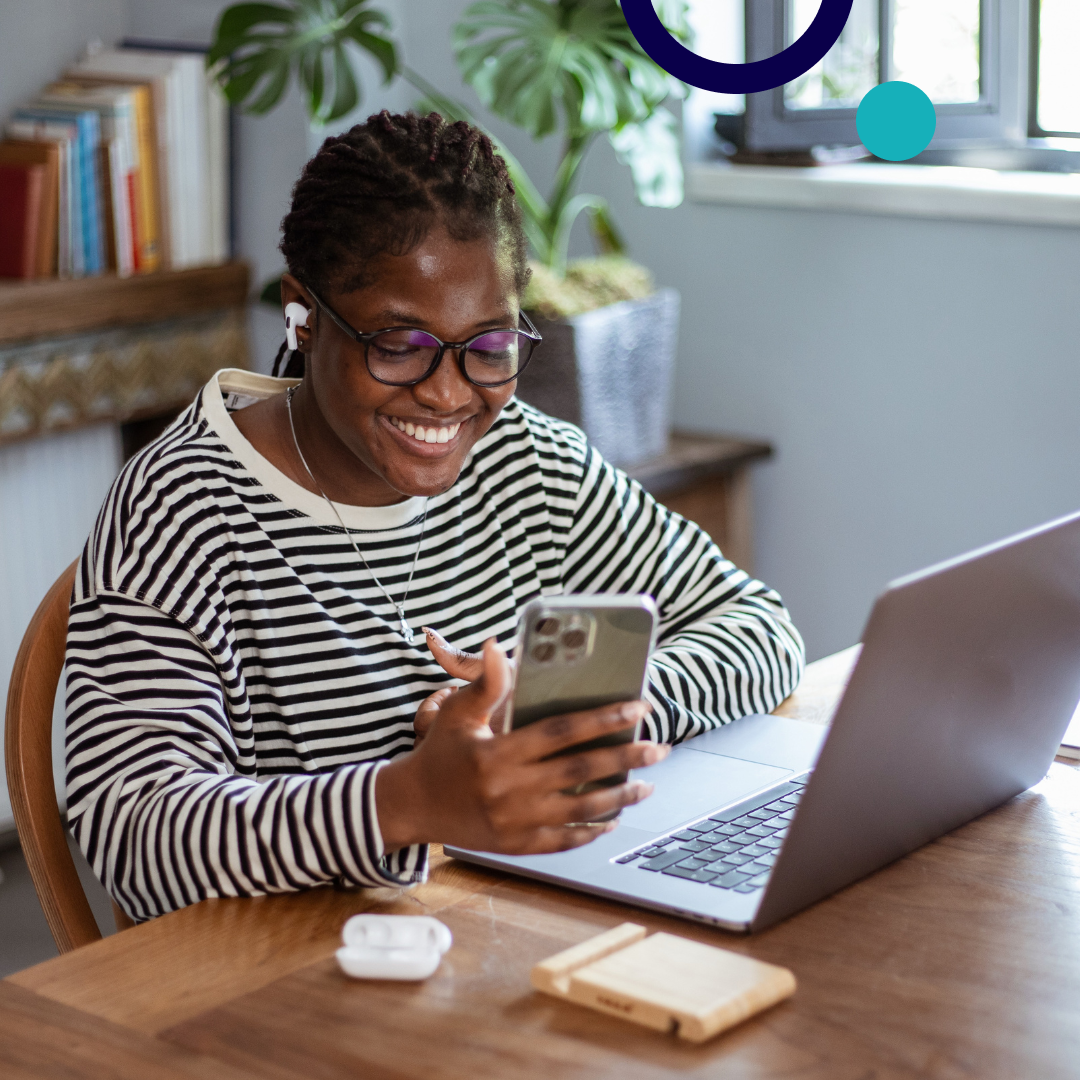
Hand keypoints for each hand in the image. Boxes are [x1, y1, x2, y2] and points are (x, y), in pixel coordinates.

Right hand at [378, 638, 667, 855]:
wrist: (412, 805)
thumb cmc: (439, 753)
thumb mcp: (457, 713)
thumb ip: (485, 684)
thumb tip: (494, 644)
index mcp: (499, 752)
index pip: (562, 731)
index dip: (604, 718)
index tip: (637, 707)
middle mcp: (511, 788)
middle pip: (581, 770)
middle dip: (626, 757)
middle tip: (658, 748)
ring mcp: (516, 821)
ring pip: (581, 809)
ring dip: (619, 796)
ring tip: (647, 785)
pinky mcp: (517, 845)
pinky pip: (564, 840)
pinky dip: (591, 830)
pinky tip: (612, 818)